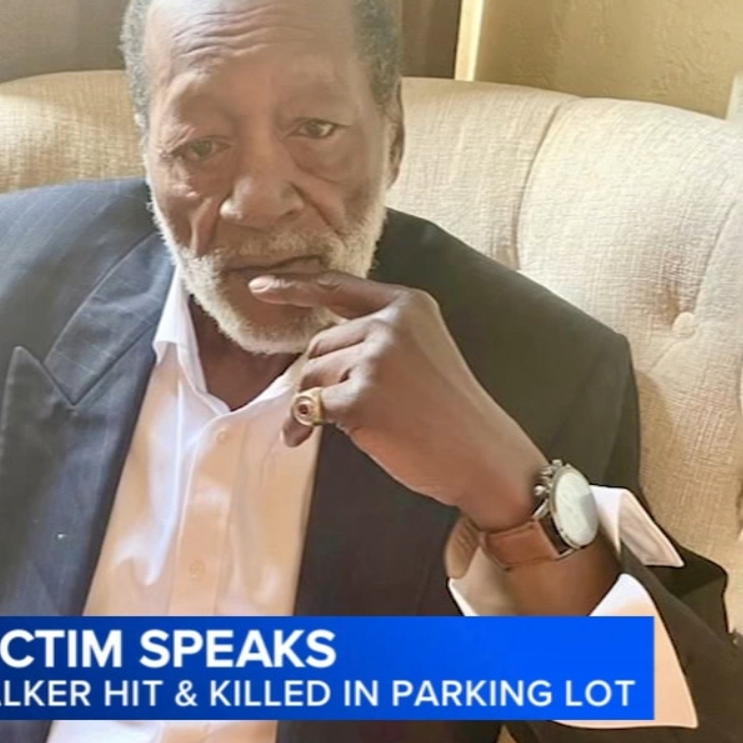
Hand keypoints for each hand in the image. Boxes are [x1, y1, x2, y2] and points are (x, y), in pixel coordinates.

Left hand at [250, 271, 543, 530]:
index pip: (337, 287)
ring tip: (317, 428)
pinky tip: (303, 438)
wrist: (483, 456)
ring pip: (312, 374)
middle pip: (320, 344)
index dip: (293, 286)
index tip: (260, 286)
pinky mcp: (365, 396)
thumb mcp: (423, 351)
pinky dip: (301, 425)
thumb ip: (377, 338)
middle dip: (314, 379)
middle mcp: (392, 324)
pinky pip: (311, 406)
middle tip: (323, 410)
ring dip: (306, 405)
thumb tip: (313, 357)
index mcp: (408, 304)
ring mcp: (379, 358)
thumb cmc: (449, 412)